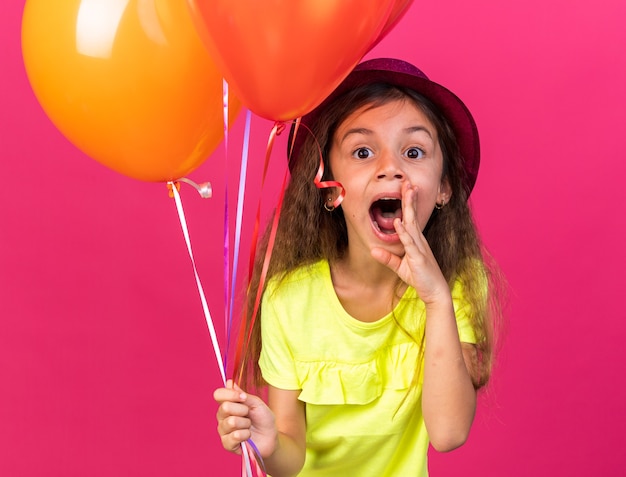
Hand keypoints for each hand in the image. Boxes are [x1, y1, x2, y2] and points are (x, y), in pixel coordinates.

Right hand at [214, 380, 277, 457]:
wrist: (271, 437)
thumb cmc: (263, 419)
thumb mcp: (256, 403)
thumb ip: (242, 394)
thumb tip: (229, 382)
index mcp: (228, 404)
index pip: (218, 395)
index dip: (230, 394)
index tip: (243, 397)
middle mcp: (222, 416)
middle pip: (225, 407)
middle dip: (242, 410)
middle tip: (249, 415)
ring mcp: (223, 431)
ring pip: (231, 422)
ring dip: (246, 423)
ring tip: (249, 426)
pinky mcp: (227, 444)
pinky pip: (234, 436)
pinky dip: (245, 435)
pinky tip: (247, 436)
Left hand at [371, 182, 448, 305]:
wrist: (435, 292)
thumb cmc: (420, 279)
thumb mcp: (400, 268)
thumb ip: (387, 258)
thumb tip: (373, 250)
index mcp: (416, 241)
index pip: (411, 218)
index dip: (409, 203)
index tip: (407, 189)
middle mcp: (419, 241)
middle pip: (412, 216)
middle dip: (410, 198)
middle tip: (408, 182)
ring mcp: (419, 248)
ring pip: (412, 224)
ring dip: (408, 208)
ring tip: (406, 192)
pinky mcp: (418, 258)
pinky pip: (410, 242)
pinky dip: (404, 232)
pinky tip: (399, 221)